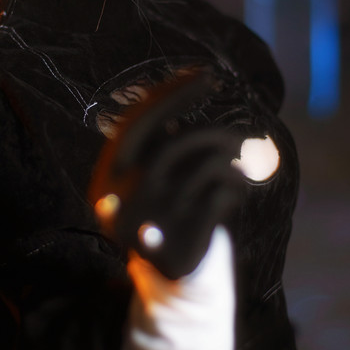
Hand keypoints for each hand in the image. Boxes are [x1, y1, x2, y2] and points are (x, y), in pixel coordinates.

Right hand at [90, 72, 242, 278]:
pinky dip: (235, 187)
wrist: (167, 276)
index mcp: (107, 174)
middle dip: (216, 133)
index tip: (206, 74)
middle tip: (242, 137)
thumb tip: (191, 82)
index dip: (174, 92)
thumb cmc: (163, 206)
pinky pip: (221, 195)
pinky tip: (235, 192)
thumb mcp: (151, 171)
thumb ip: (162, 135)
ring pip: (206, 166)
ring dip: (231, 163)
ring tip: (238, 168)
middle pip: (178, 142)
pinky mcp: (179, 244)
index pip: (140, 120)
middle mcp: (121, 196)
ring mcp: (149, 221)